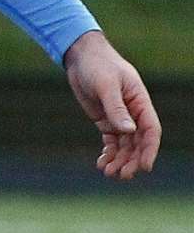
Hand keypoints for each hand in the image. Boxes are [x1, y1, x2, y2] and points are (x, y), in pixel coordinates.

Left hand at [63, 31, 159, 179]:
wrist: (81, 57)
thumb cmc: (98, 65)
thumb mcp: (106, 85)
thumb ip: (116, 108)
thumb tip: (129, 131)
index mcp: (141, 102)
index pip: (151, 131)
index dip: (150, 150)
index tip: (145, 166)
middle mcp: (133, 113)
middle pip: (138, 143)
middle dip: (132, 160)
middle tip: (121, 175)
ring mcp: (119, 118)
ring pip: (125, 145)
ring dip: (119, 160)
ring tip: (108, 173)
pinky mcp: (105, 120)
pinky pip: (111, 142)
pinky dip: (108, 153)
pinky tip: (101, 163)